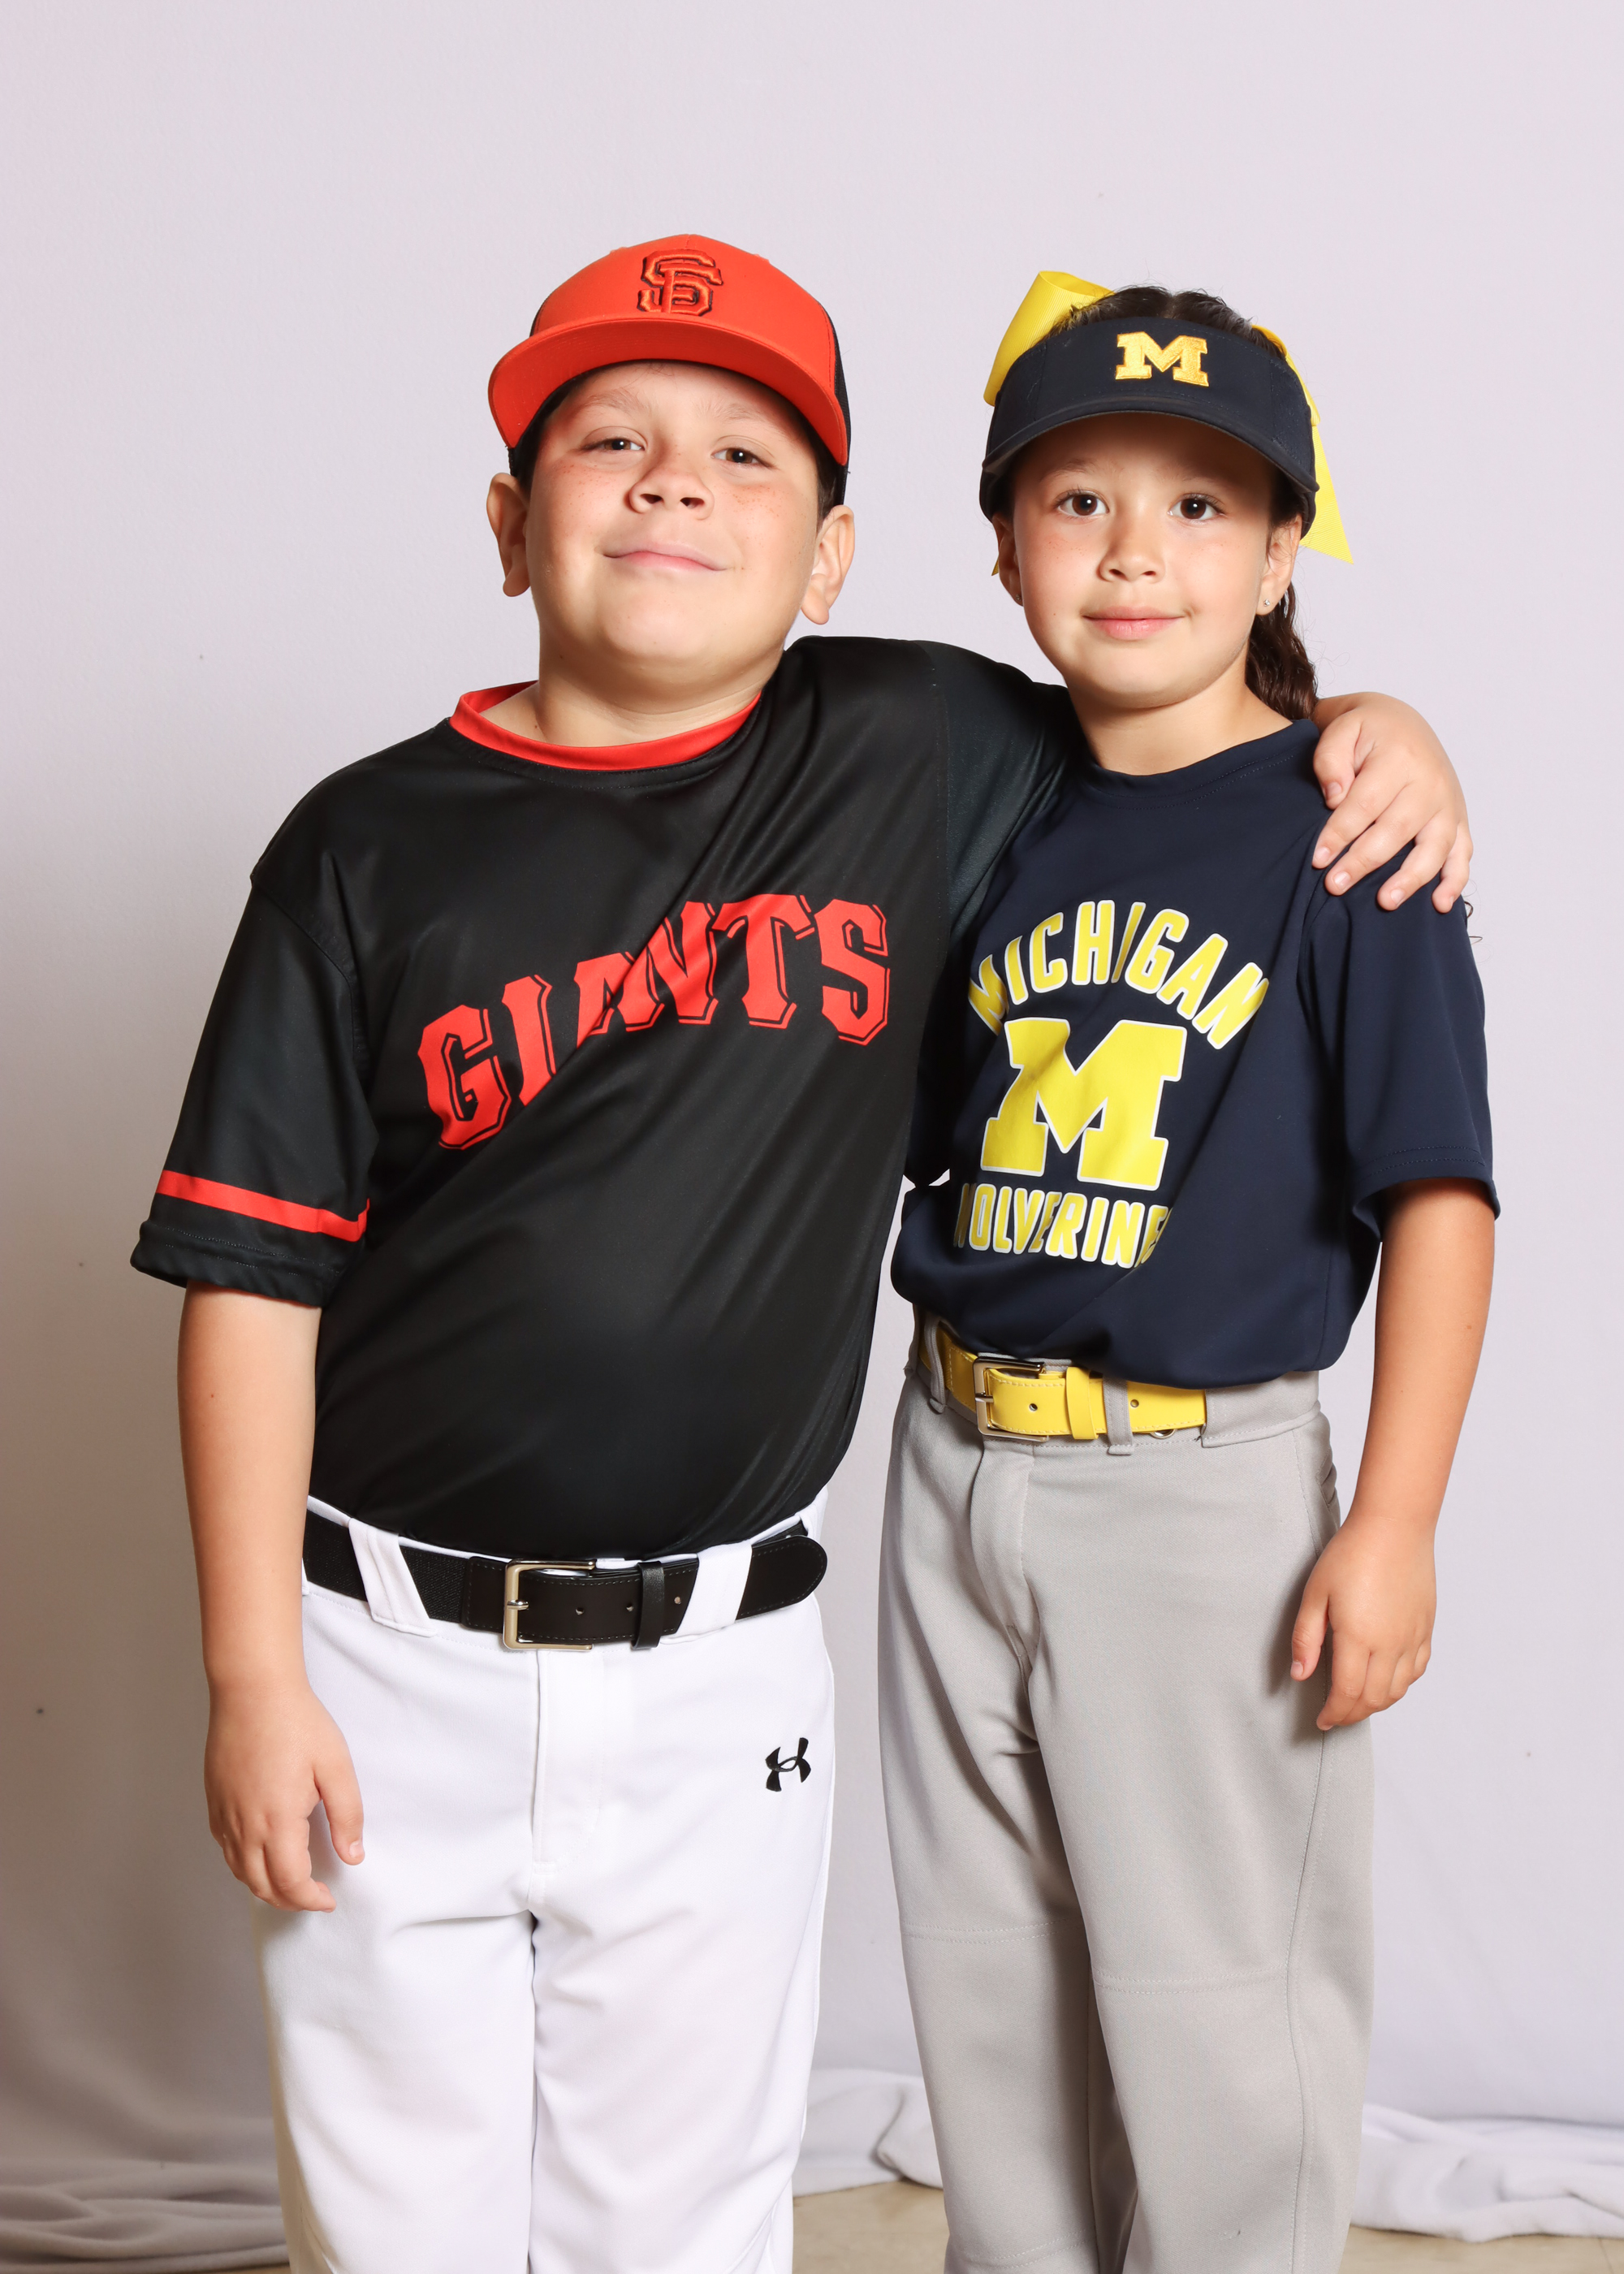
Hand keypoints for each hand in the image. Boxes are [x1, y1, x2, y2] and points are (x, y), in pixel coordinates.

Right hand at [204, 1677, 363, 1910]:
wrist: (253, 1690)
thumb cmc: (297, 1722)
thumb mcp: (336, 1767)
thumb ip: (347, 1816)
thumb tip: (352, 1856)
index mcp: (277, 1821)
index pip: (291, 1883)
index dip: (311, 1900)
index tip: (329, 1899)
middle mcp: (245, 1826)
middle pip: (262, 1886)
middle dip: (290, 1901)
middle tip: (314, 1896)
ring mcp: (225, 1815)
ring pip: (240, 1872)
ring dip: (265, 1886)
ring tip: (291, 1882)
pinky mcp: (214, 1802)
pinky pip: (225, 1849)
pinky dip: (244, 1865)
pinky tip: (262, 1854)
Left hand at [1290, 1507, 1435, 1731]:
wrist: (1394, 1527)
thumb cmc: (1351, 1554)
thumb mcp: (1315, 1593)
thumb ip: (1305, 1639)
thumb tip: (1300, 1676)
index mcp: (1359, 1638)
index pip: (1347, 1694)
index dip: (1333, 1713)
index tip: (1321, 1721)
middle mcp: (1391, 1644)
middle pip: (1373, 1699)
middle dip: (1352, 1714)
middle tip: (1335, 1716)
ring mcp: (1412, 1637)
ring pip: (1398, 1690)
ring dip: (1376, 1704)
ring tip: (1356, 1704)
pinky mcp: (1425, 1628)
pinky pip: (1417, 1670)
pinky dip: (1400, 1685)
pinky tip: (1386, 1682)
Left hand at [1309, 694, 1471, 911]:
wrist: (1400, 723)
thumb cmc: (1366, 732)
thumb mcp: (1341, 730)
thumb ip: (1331, 760)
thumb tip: (1334, 798)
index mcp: (1400, 758)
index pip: (1366, 803)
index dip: (1340, 833)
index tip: (1318, 858)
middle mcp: (1431, 782)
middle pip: (1397, 829)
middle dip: (1364, 861)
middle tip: (1335, 885)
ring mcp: (1448, 803)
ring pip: (1434, 847)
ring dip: (1410, 878)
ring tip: (1384, 902)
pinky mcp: (1458, 819)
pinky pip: (1462, 853)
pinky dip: (1455, 880)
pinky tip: (1440, 905)